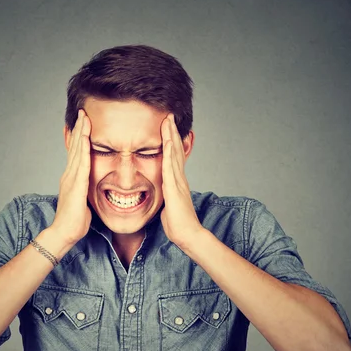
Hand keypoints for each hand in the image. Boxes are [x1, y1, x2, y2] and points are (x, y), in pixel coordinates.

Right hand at [50, 109, 91, 245]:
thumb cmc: (74, 220)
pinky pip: (81, 163)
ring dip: (81, 133)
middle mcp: (69, 174)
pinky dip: (82, 149)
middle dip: (79, 128)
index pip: (75, 152)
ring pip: (76, 150)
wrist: (64, 233)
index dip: (78, 136)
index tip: (82, 122)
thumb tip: (92, 186)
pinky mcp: (75, 185)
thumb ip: (86, 190)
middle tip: (82, 112)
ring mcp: (70, 178)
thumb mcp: (82, 200)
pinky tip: (85, 137)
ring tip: (84, 117)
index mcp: (71, 178)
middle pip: (74, 146)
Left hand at [160, 114, 202, 248]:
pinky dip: (170, 153)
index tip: (167, 127)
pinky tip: (168, 141)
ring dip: (171, 136)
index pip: (174, 157)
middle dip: (172, 132)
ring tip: (168, 120)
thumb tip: (162, 194)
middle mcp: (179, 178)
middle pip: (176, 150)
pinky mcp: (174, 188)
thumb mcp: (169, 206)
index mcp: (177, 182)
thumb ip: (167, 196)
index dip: (171, 141)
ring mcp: (178, 182)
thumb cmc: (178, 224)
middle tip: (169, 115)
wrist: (188, 235)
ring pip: (174, 154)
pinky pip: (170, 167)